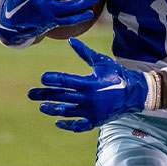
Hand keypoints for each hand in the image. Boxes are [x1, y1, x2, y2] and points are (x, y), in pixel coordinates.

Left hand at [28, 38, 147, 131]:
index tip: (42, 78)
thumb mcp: (101, 62)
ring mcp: (92, 111)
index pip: (65, 81)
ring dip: (52, 109)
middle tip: (30, 94)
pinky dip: (68, 125)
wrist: (136, 92)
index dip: (52, 80)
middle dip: (44, 95)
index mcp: (89, 83)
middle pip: (61, 97)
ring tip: (41, 107)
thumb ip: (84, 52)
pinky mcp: (96, 120)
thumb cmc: (117, 74)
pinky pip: (79, 125)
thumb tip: (70, 40)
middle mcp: (89, 99)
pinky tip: (57, 121)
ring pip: (67, 112)